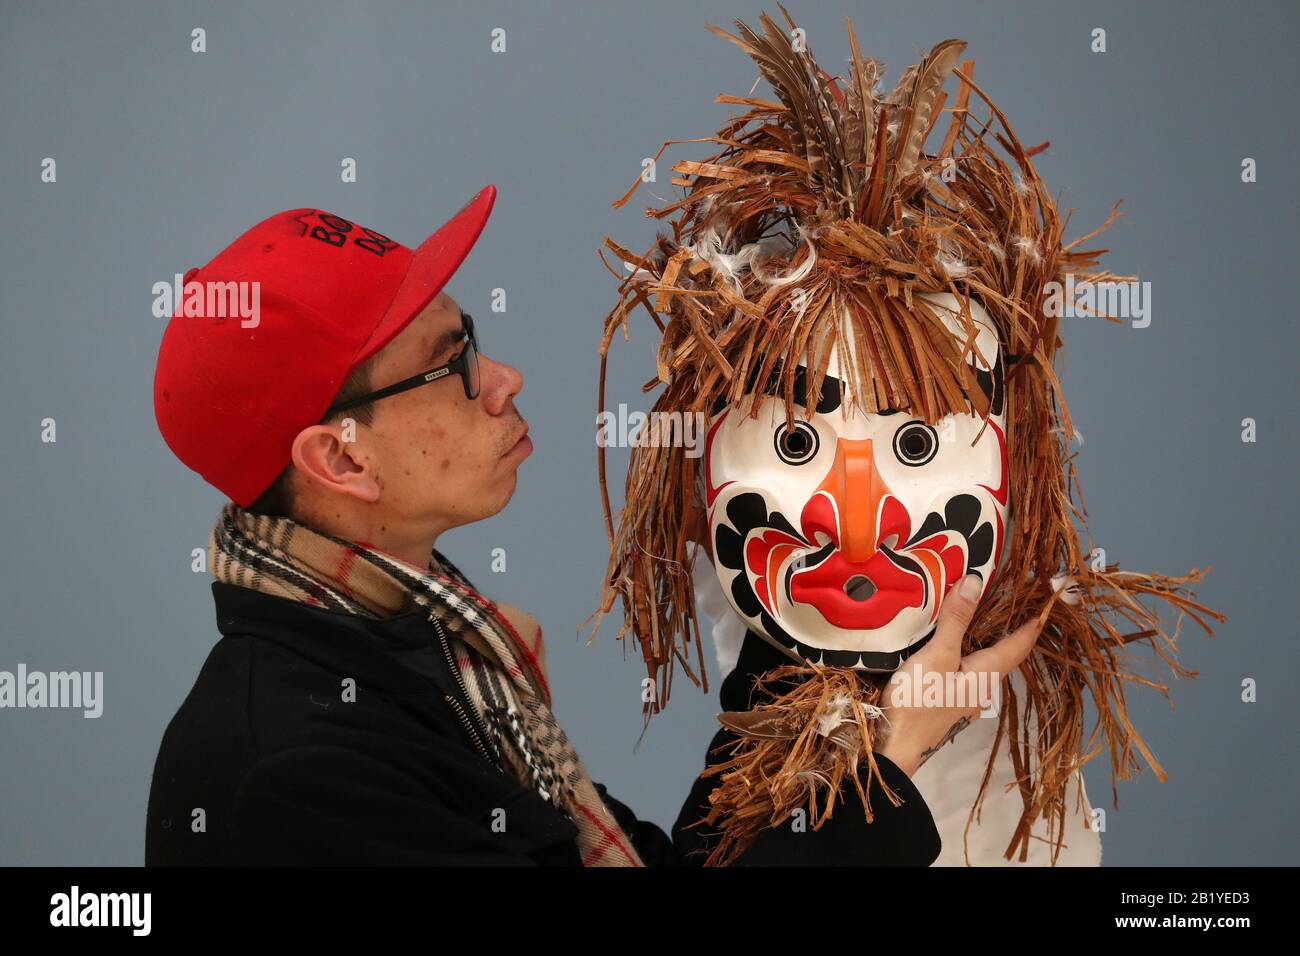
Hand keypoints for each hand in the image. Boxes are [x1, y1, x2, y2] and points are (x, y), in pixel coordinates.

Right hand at [875, 574, 1043, 777]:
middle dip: (1008, 628)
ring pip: (983, 663)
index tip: (1044, 603)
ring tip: (977, 614)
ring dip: (985, 640)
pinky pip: (965, 671)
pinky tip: (950, 645)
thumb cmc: (919, 701)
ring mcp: (965, 698)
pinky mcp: (947, 702)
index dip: (1031, 623)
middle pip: (1003, 654)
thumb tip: (977, 582)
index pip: (1018, 644)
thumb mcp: (936, 655)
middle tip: (1007, 599)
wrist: (895, 747)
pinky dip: (965, 652)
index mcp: (987, 674)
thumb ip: (956, 620)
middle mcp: (982, 687)